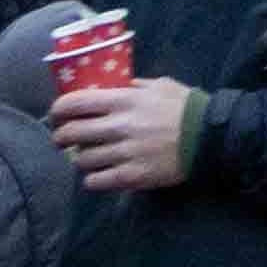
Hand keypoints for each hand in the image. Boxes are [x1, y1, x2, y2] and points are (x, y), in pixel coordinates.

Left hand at [56, 75, 204, 195]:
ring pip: (82, 159)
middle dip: (61, 136)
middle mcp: (119, 126)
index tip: (57, 114)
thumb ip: (132, 86)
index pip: (76, 103)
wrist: (209, 138)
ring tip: (87, 157)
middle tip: (63, 139)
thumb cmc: (185, 107)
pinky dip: (92, 179)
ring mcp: (124, 153)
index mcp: (124, 100)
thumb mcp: (159, 85)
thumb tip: (108, 87)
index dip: (58, 109)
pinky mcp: (132, 176)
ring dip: (80, 158)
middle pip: (71, 133)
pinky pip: (96, 181)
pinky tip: (98, 175)